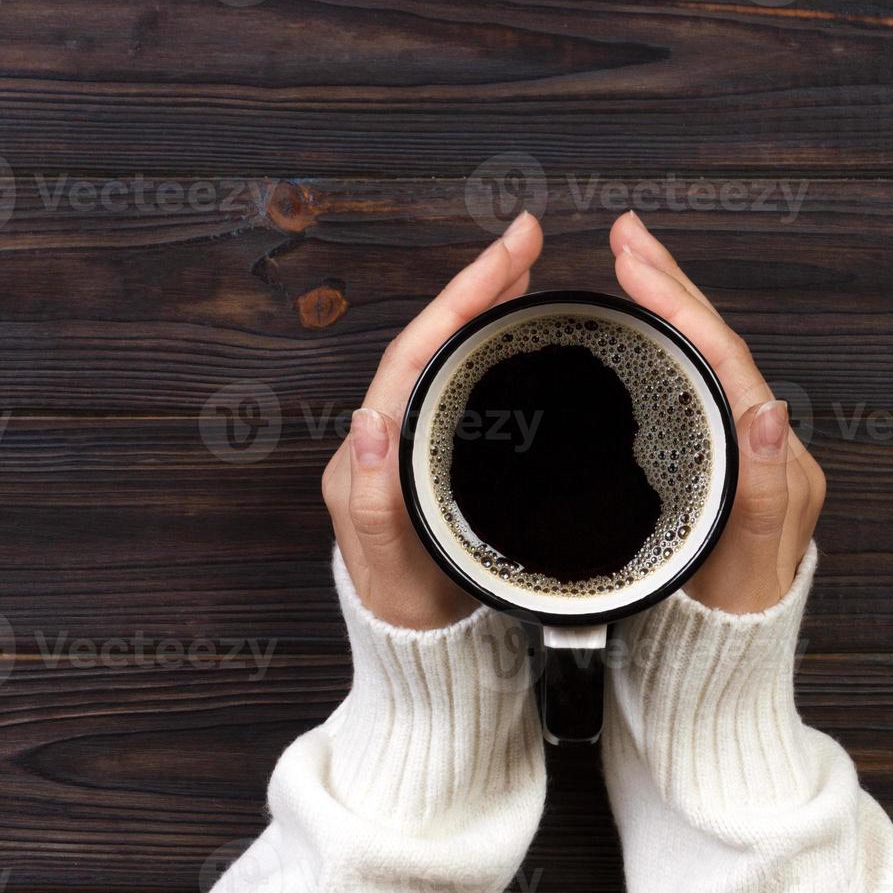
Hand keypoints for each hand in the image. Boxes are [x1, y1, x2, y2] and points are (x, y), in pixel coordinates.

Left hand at [323, 212, 544, 629]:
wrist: (421, 653)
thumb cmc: (405, 612)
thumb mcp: (389, 567)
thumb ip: (372, 503)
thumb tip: (367, 425)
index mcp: (366, 454)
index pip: (414, 354)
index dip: (461, 298)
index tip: (509, 252)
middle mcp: (381, 437)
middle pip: (429, 340)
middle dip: (476, 283)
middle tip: (527, 238)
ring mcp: (409, 443)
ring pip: (444, 356)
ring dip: (480, 306)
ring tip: (522, 267)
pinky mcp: (434, 456)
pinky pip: (458, 385)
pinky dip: (485, 346)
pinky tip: (511, 332)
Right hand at [609, 211, 824, 612]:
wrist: (722, 660)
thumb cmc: (735, 618)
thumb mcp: (752, 562)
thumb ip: (765, 490)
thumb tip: (769, 410)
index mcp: (775, 455)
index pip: (727, 358)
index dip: (680, 304)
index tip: (635, 259)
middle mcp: (763, 441)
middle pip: (717, 343)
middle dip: (672, 281)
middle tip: (626, 233)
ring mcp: (738, 447)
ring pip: (703, 356)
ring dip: (668, 302)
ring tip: (631, 258)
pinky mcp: (712, 460)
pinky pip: (690, 384)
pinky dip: (663, 343)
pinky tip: (639, 327)